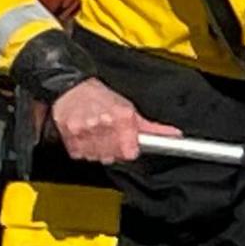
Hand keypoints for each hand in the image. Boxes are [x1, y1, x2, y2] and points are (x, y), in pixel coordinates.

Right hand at [49, 78, 164, 163]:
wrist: (71, 88)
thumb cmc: (100, 97)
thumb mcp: (129, 108)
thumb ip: (151, 127)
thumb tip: (174, 134)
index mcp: (122, 116)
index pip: (130, 152)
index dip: (130, 151)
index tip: (128, 146)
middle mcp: (104, 123)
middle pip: (113, 156)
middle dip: (114, 151)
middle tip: (111, 139)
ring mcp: (85, 130)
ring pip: (97, 157)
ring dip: (98, 151)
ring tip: (97, 136)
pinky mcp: (70, 136)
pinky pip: (81, 155)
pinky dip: (84, 150)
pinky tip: (86, 137)